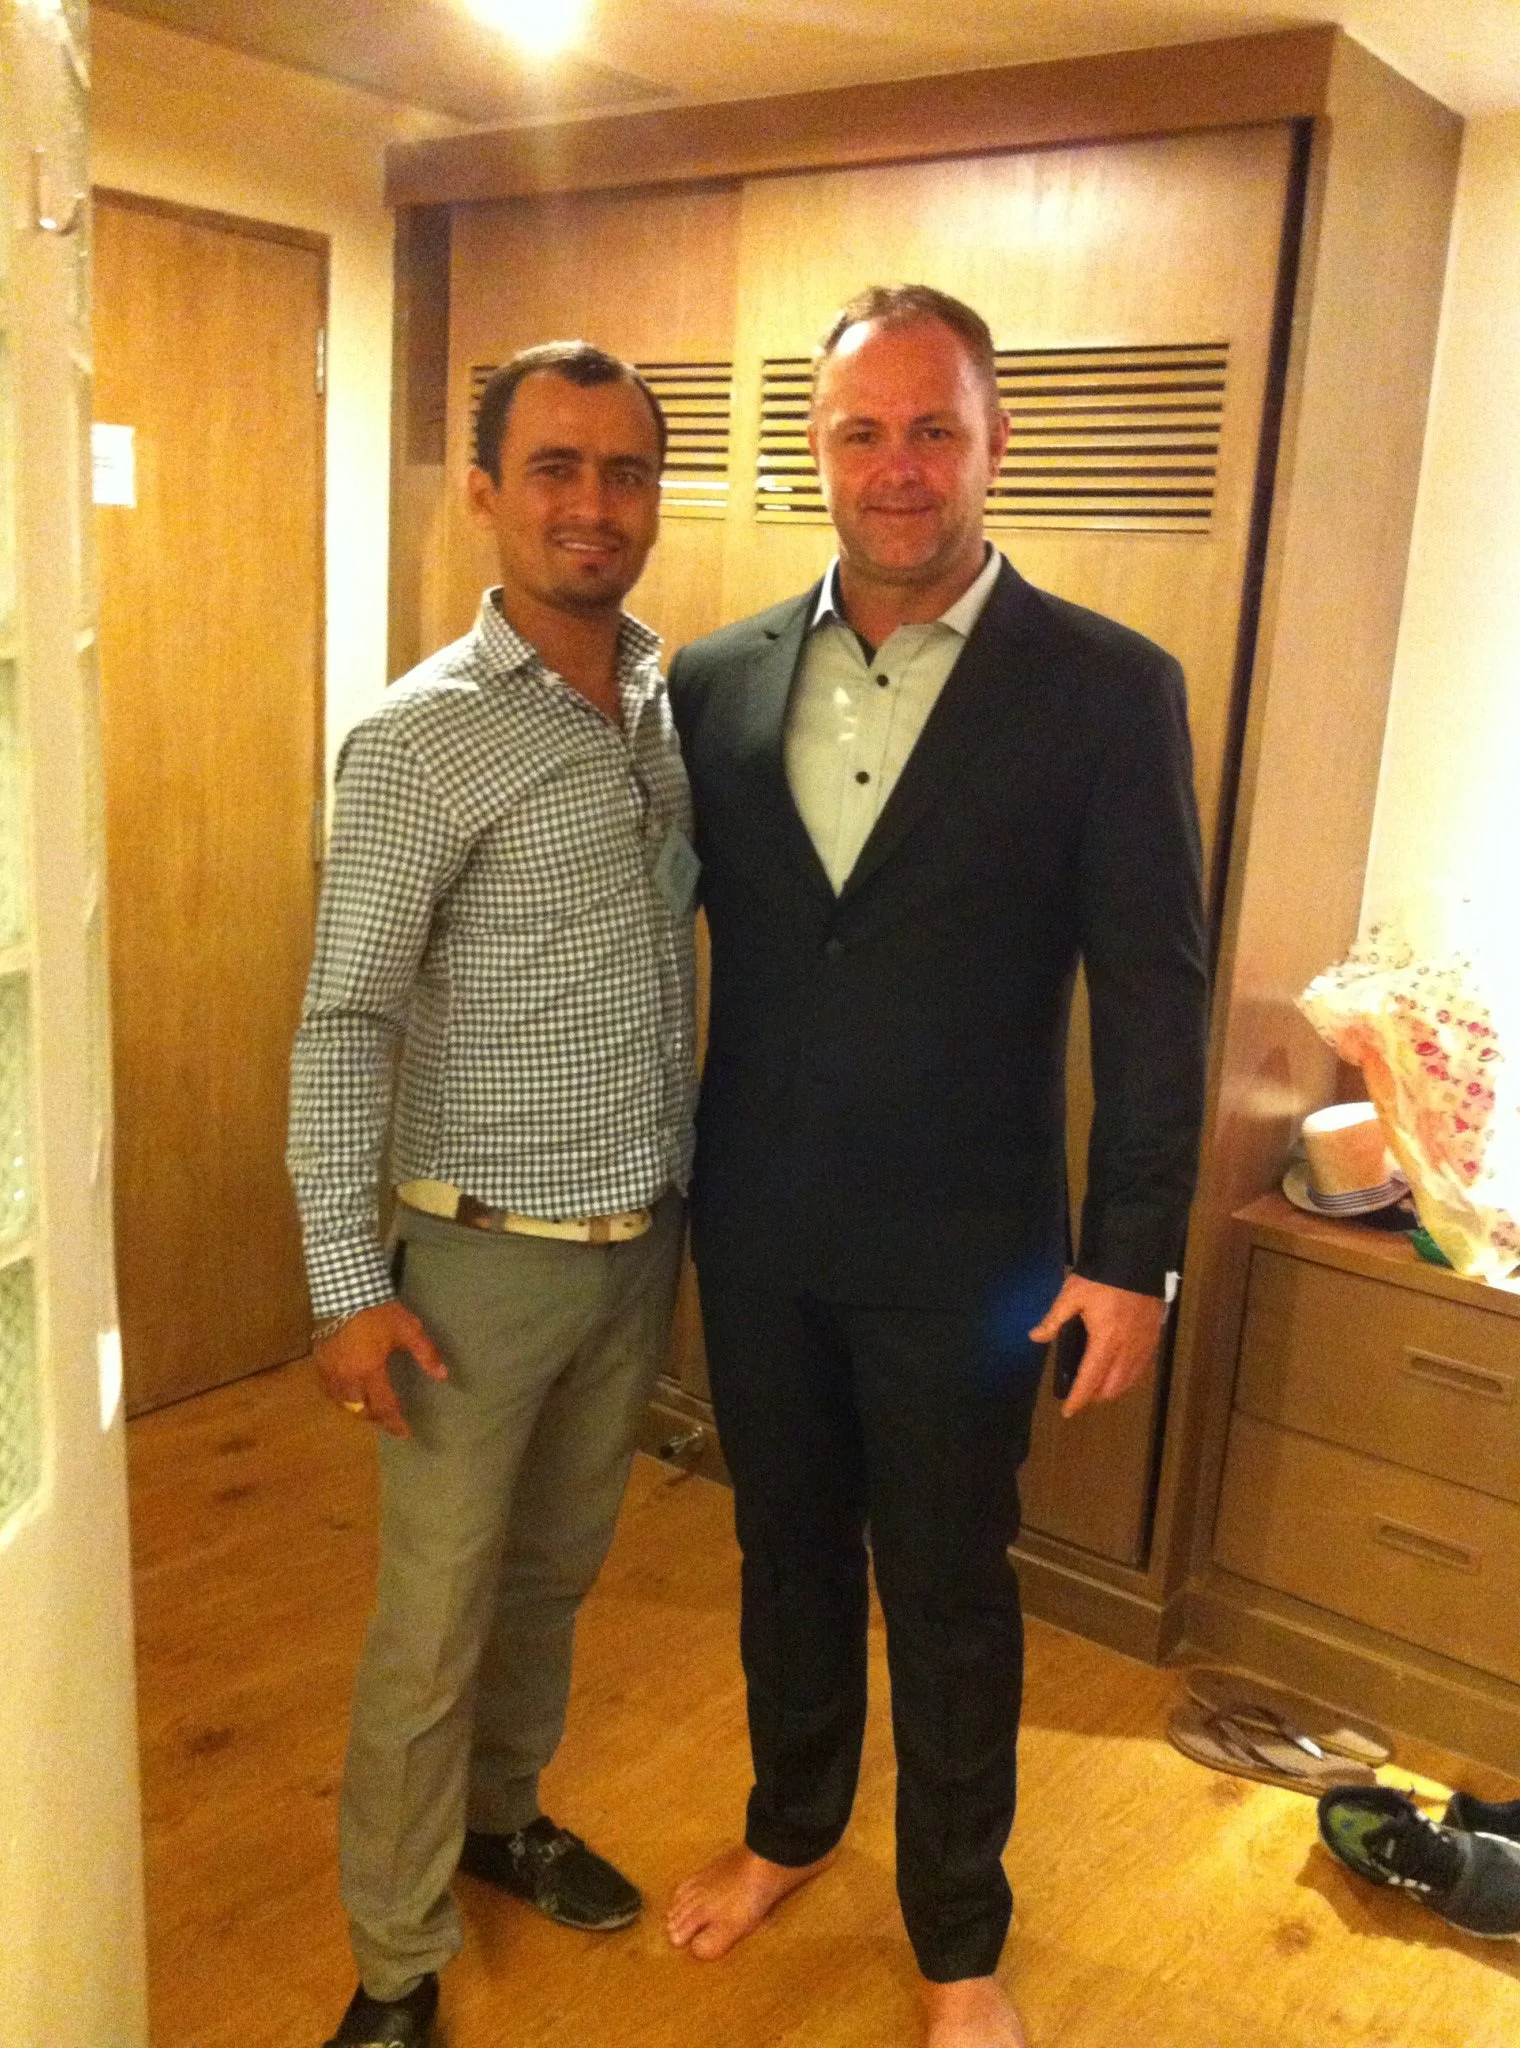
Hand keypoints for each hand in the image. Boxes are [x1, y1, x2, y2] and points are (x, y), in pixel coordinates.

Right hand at [315, 1300, 446, 1438]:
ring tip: (370, 1409)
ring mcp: (329, 1370)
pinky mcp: (319, 1361)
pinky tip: (347, 1394)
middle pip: (361, 1410)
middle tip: (389, 1419)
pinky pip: (328, 1390)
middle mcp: (347, 1377)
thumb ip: (426, 1354)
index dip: (395, 1423)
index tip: (405, 1433)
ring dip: (357, 1410)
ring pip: (342, 1403)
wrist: (345, 1290)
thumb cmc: (379, 1312)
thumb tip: (443, 1376)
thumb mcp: (409, 1330)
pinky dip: (339, 1398)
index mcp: (369, 1371)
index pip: (384, 1407)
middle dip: (376, 1418)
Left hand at [1029, 1273, 1166, 1418]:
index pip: (1090, 1380)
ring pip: (1129, 1381)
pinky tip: (1120, 1372)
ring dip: (1113, 1389)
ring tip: (1098, 1386)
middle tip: (1081, 1395)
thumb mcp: (1071, 1296)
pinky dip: (1129, 1378)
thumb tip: (1035, 1337)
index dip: (1078, 1399)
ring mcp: (1143, 1346)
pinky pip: (1142, 1369)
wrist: (1136, 1261)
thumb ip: (1053, 1320)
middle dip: (1095, 1397)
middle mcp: (1127, 1350)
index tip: (1068, 1411)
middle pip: (1112, 1388)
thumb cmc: (1101, 1279)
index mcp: (1104, 1342)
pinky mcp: (1153, 1338)